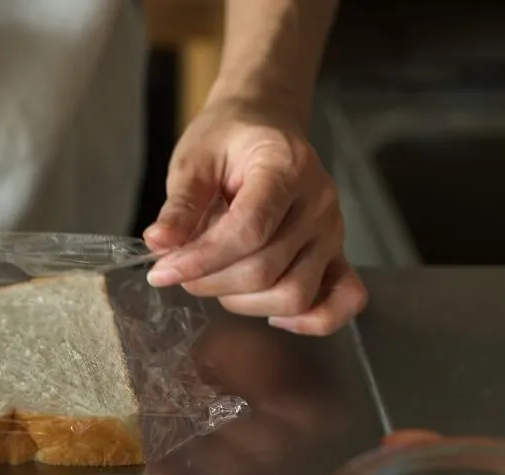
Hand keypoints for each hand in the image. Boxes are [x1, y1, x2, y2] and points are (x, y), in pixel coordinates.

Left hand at [143, 97, 366, 335]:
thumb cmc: (228, 140)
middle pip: (266, 269)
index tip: (162, 270)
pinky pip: (345, 300)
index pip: (248, 230)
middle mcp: (318, 203)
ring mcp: (332, 232)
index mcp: (286, 168)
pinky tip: (273, 315)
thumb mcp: (194, 160)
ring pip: (295, 294)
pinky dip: (313, 320)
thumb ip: (180, 205)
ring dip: (244, 302)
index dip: (201, 259)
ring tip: (216, 279)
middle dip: (211, 281)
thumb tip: (159, 244)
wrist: (265, 124)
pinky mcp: (337, 254)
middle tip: (181, 269)